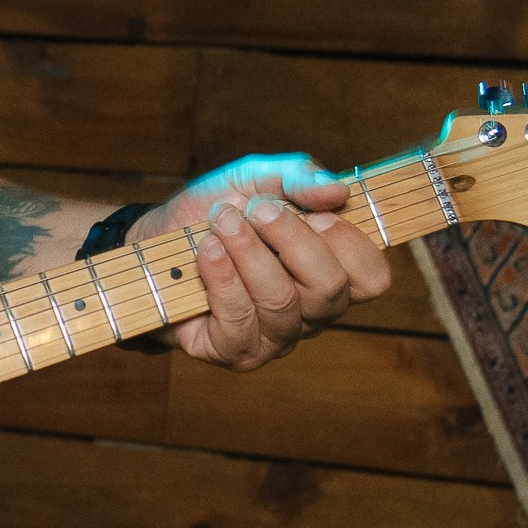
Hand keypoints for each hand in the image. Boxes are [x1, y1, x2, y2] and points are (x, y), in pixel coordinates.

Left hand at [144, 154, 388, 370]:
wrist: (156, 238)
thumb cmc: (216, 211)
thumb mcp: (255, 178)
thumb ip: (298, 177)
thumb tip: (338, 189)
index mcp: (330, 272)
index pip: (371, 278)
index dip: (350, 244)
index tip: (314, 211)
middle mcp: (310, 312)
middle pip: (330, 289)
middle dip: (293, 240)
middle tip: (258, 208)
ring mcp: (274, 337)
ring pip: (281, 302)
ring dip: (249, 253)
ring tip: (222, 222)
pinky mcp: (233, 351)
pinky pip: (239, 320)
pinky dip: (221, 277)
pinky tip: (206, 250)